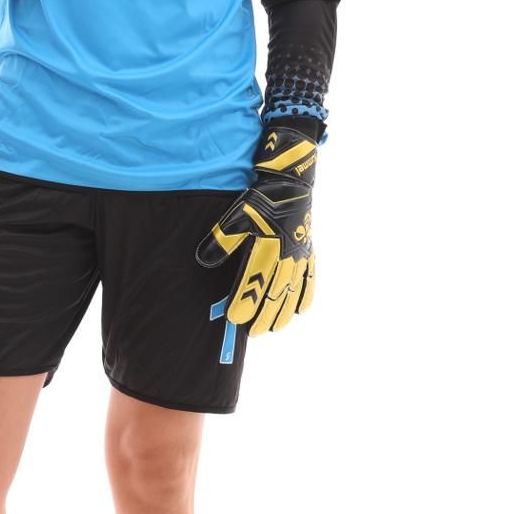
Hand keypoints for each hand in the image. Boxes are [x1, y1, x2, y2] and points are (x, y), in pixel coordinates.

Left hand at [194, 125, 316, 334]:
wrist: (291, 180)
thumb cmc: (261, 197)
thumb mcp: (237, 215)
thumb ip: (222, 240)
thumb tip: (204, 260)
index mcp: (269, 247)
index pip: (255, 282)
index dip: (245, 301)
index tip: (234, 317)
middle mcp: (287, 255)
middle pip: (276, 293)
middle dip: (264, 315)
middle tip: (253, 333)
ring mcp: (300, 254)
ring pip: (293, 291)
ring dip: (283, 312)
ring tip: (275, 328)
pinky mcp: (308, 250)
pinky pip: (309, 279)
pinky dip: (305, 296)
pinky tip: (300, 310)